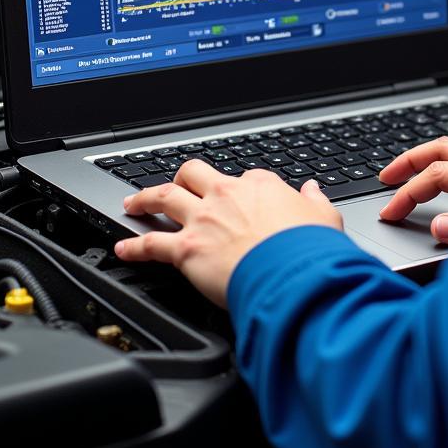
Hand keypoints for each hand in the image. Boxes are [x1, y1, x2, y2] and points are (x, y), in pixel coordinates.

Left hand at [113, 161, 342, 305]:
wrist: (292, 274)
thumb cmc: (309, 249)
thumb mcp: (324, 218)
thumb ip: (314, 201)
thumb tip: (312, 190)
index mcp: (259, 185)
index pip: (241, 177)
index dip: (238, 188)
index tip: (238, 198)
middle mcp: (226, 195)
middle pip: (192, 173)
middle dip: (181, 178)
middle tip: (174, 185)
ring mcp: (203, 220)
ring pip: (163, 197)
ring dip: (144, 199)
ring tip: (133, 204)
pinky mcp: (187, 249)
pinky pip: (150, 244)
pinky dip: (133, 248)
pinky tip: (123, 249)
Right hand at [377, 137, 447, 245]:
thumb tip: (438, 226)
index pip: (439, 175)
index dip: (409, 193)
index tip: (391, 213)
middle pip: (444, 148)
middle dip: (410, 160)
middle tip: (385, 178)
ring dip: (428, 163)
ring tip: (407, 178)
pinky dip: (447, 170)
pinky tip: (443, 186)